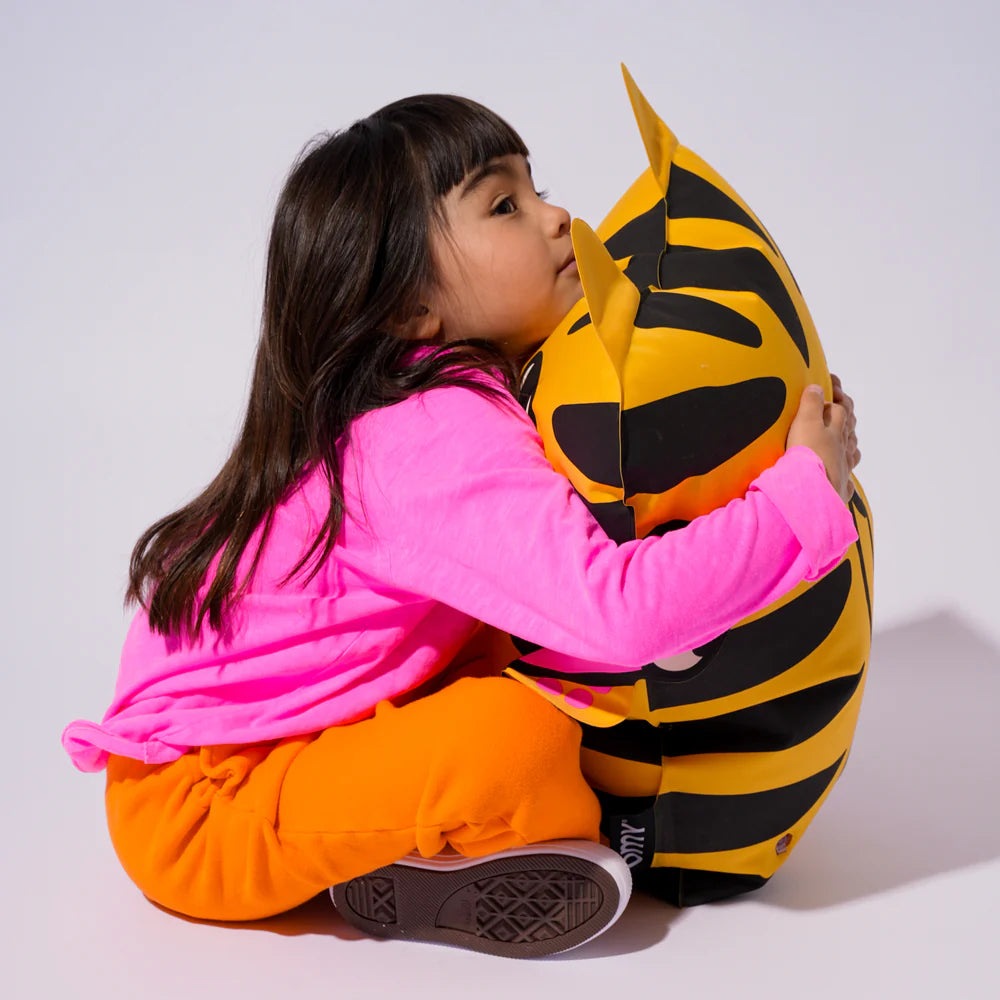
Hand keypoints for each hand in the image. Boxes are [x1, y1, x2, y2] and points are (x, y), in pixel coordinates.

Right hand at [786, 377, 859, 502]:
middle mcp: (843, 449)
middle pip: (849, 427)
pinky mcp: (837, 489)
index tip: (830, 379)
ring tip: (845, 436)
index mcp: (837, 430)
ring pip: (850, 450)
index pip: (841, 406)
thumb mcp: (806, 423)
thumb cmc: (809, 457)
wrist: (812, 494)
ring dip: (848, 440)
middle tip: (839, 403)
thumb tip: (818, 387)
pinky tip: (845, 474)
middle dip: (845, 413)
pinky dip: (846, 472)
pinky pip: (846, 478)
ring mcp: (843, 469)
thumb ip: (811, 405)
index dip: (837, 392)